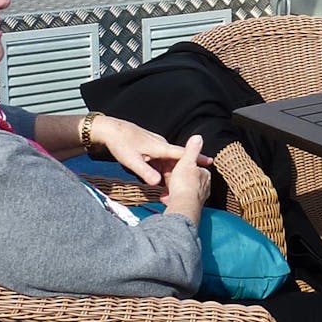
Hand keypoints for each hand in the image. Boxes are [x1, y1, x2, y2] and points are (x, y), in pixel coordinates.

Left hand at [87, 115, 212, 184]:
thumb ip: (145, 172)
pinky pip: (162, 161)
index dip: (196, 158)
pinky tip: (160, 181)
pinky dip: (163, 171)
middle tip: (183, 190)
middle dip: (181, 175)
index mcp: (160, 148)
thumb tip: (158, 183)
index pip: (182, 154)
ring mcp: (157, 147)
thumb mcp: (131, 161)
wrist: (112, 130)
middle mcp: (162, 146)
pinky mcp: (152, 148)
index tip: (210, 162)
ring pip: (169, 163)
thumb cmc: (121, 144)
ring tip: (170, 191)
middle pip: (176, 162)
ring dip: (171, 176)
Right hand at [162, 135, 210, 221]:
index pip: (194, 167)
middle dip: (177, 179)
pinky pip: (178, 201)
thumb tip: (198, 137)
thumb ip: (192, 150)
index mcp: (205, 175)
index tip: (175, 166)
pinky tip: (166, 198)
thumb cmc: (185, 184)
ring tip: (166, 190)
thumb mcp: (187, 161)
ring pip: (183, 191)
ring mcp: (197, 199)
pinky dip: (171, 199)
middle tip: (167, 178)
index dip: (183, 166)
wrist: (182, 206)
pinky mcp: (189, 208)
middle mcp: (204, 188)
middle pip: (188, 180)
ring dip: (174, 190)